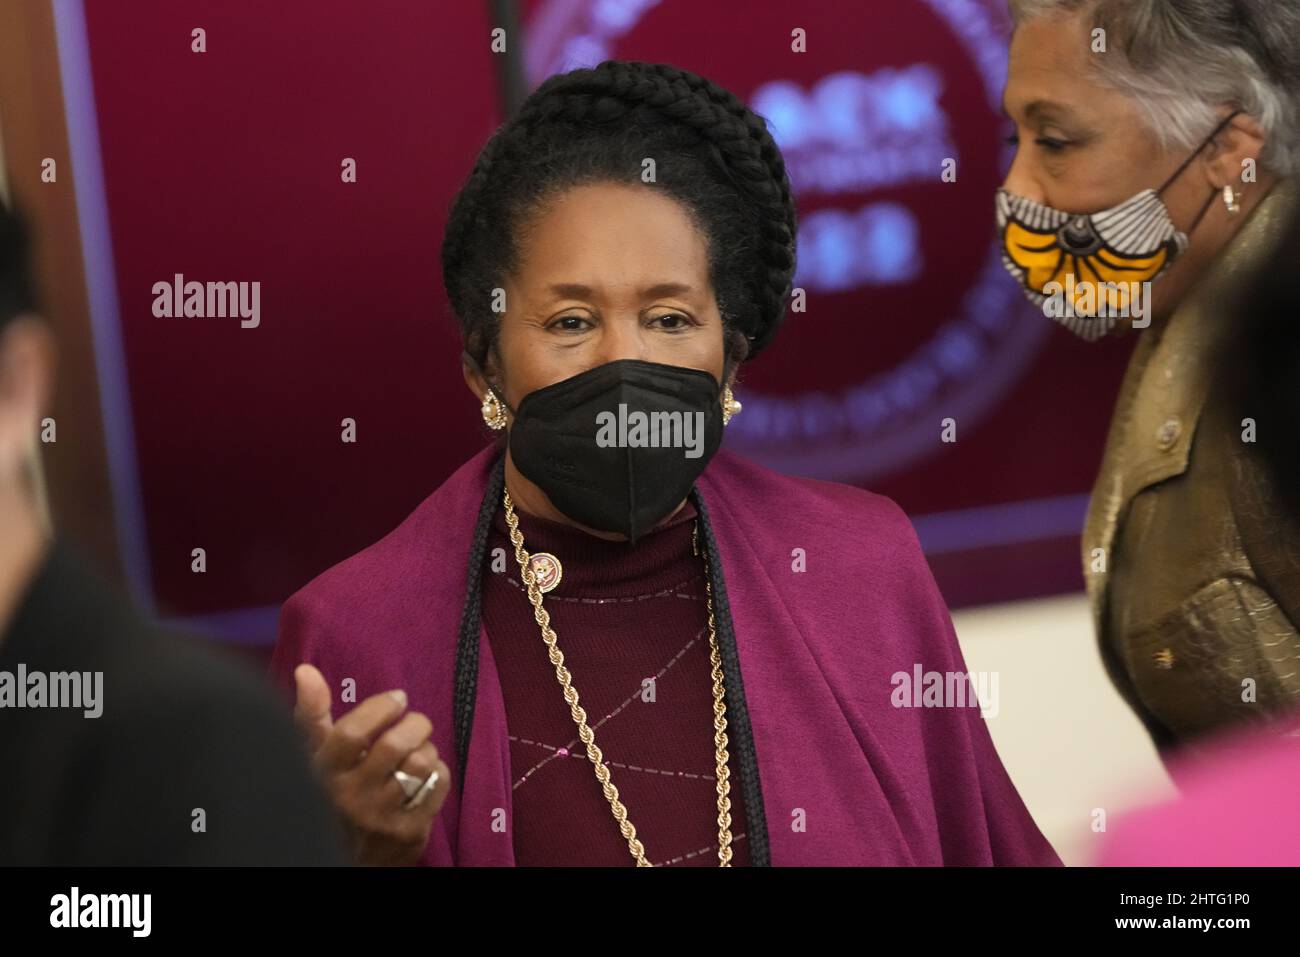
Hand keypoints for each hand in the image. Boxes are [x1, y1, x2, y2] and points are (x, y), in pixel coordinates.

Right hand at [293, 663, 450, 865]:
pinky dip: (438, 770)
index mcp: (324, 776)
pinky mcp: (410, 834)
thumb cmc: (329, 797)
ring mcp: (381, 820)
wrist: (342, 858)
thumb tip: (305, 670)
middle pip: (394, 746)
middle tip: (414, 721)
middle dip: (414, 723)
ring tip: (418, 748)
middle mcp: (350, 799)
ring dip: (426, 748)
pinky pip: (438, 785)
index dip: (381, 708)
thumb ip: (312, 715)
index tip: (396, 699)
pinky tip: (425, 772)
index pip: (352, 734)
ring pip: (420, 764)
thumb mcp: (313, 759)